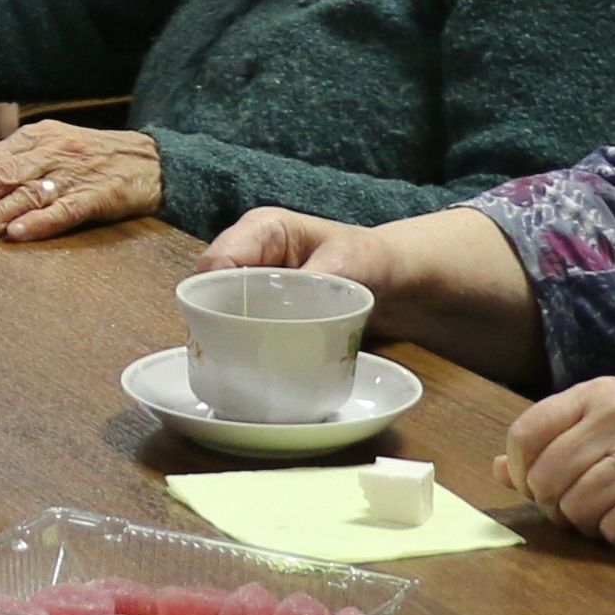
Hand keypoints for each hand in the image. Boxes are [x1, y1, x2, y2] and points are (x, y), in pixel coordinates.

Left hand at [0, 123, 160, 243]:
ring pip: (27, 194)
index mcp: (34, 138)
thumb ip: (16, 168)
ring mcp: (75, 172)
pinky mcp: (100, 194)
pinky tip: (19, 233)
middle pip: (0, 177)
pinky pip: (66, 209)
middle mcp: (50, 151)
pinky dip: (41, 221)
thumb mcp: (52, 151)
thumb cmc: (94, 159)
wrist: (154, 160)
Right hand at [202, 200, 546, 379]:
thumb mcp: (357, 260)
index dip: (209, 296)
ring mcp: (254, 296)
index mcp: (259, 232)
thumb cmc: (379, 261)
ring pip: (221, 322)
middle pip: (209, 296)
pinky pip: (243, 341)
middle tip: (224, 362)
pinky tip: (254, 382)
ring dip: (226, 348)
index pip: (215, 262)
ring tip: (236, 377)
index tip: (220, 331)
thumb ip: (328, 271)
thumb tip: (301, 292)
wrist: (405, 288)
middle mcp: (248, 261)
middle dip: (211, 328)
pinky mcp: (265, 324)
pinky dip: (246, 360)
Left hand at [495, 380, 614, 549]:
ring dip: (592, 525)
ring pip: (575, 510)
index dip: (524, 472)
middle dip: (557, 508)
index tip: (544, 488)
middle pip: (545, 480)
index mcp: (601, 393)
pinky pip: (614, 533)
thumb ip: (562, 441)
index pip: (525, 433)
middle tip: (588, 510)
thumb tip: (501, 468)